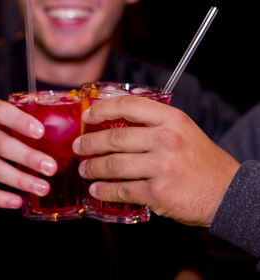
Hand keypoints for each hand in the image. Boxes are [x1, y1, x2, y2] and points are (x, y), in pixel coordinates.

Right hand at [0, 99, 56, 208]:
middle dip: (28, 158)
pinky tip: (18, 202)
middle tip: (51, 168)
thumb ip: (26, 120)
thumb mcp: (5, 117)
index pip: (1, 112)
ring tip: (43, 188)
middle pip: (1, 144)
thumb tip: (68, 129)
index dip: (21, 122)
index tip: (41, 132)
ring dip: (21, 181)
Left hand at [72, 96, 239, 226]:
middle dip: (89, 143)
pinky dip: (105, 191)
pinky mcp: (157, 193)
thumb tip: (118, 121)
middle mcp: (166, 140)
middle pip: (115, 137)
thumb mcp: (184, 131)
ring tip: (84, 169)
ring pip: (114, 165)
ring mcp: (161, 167)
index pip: (128, 105)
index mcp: (171, 120)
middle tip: (79, 147)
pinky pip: (122, 190)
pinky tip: (97, 190)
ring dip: (93, 167)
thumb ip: (155, 123)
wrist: (227, 193)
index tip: (87, 116)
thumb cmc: (202, 161)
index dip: (102, 108)